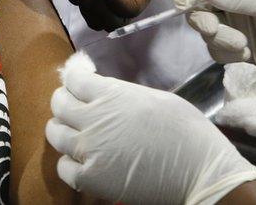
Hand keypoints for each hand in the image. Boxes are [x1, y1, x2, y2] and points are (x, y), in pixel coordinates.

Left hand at [46, 53, 255, 203]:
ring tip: (76, 132)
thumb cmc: (186, 131)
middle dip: (65, 100)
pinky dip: (69, 163)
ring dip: (63, 130)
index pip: (73, 79)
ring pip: (55, 134)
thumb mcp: (153, 98)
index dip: (73, 77)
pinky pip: (63, 168)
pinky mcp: (91, 179)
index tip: (78, 80)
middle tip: (75, 105)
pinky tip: (82, 161)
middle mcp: (93, 119)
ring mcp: (89, 150)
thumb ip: (120, 95)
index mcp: (111, 94)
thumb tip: (103, 93)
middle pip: (58, 103)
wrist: (200, 171)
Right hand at [176, 0, 255, 85]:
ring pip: (207, 29)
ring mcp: (237, 22)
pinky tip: (246, 54)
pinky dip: (226, 53)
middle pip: (200, 5)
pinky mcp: (240, 45)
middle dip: (203, 19)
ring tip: (241, 45)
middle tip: (214, 29)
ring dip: (218, 39)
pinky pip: (217, 49)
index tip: (183, 5)